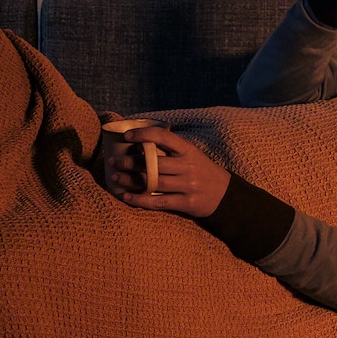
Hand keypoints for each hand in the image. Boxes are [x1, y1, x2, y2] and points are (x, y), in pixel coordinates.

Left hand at [105, 127, 230, 217]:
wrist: (224, 194)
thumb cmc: (200, 170)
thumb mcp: (191, 154)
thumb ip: (171, 148)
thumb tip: (140, 141)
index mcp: (188, 150)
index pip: (163, 136)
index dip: (143, 134)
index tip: (127, 136)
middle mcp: (188, 166)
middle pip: (153, 163)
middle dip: (129, 162)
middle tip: (112, 161)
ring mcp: (187, 186)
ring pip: (153, 182)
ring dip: (130, 180)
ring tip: (114, 178)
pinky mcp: (186, 203)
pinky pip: (158, 202)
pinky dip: (140, 200)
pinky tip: (126, 196)